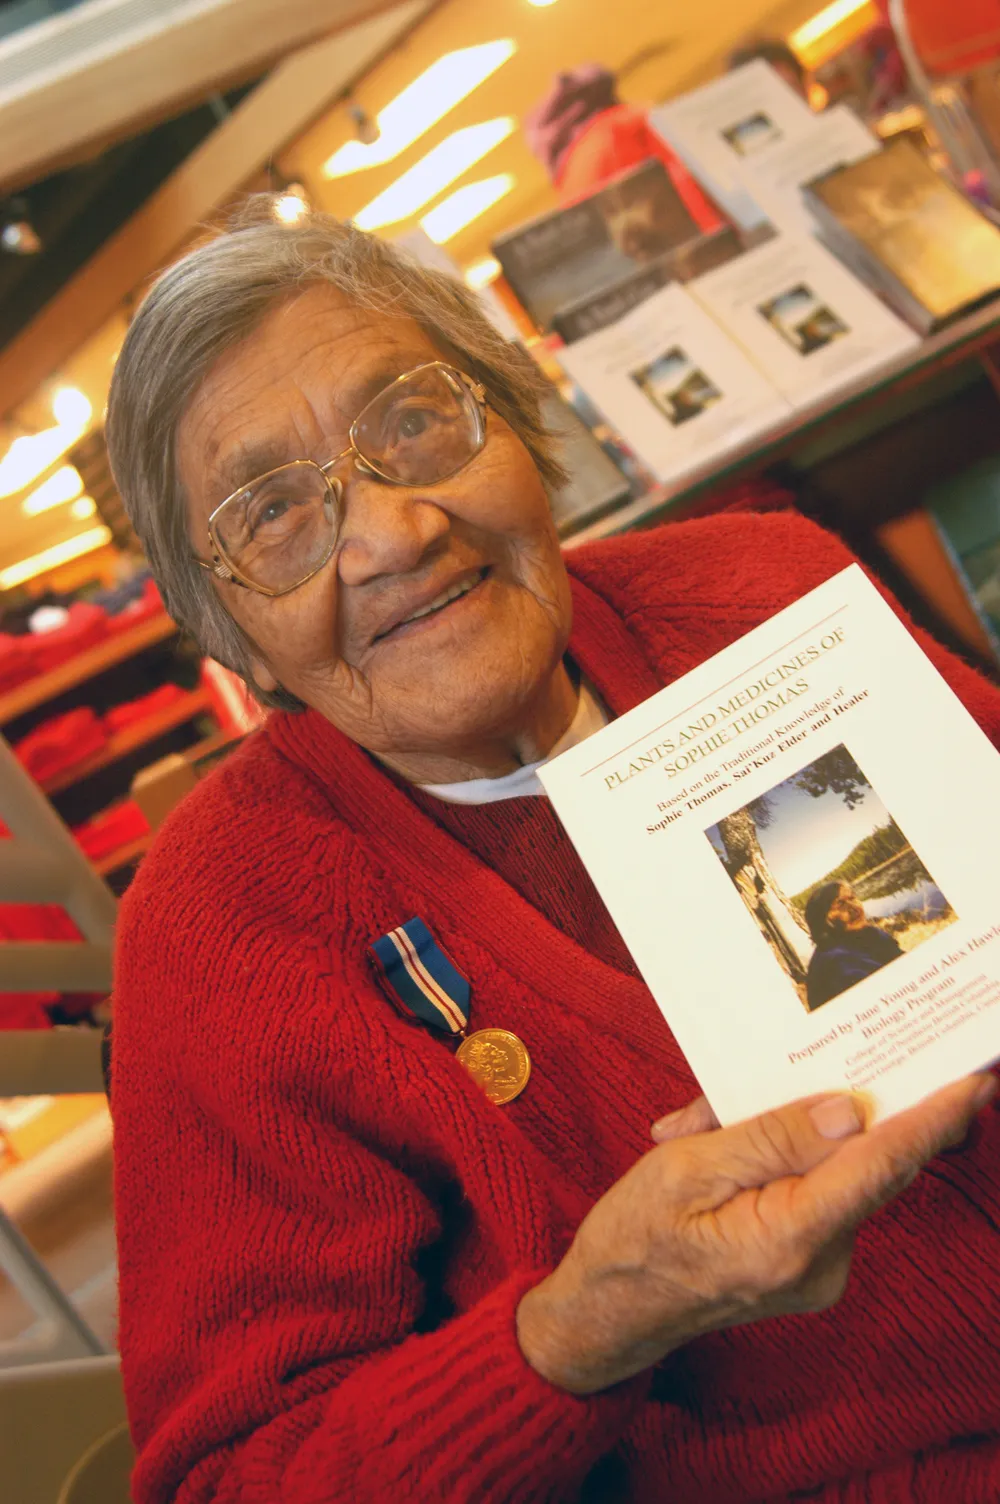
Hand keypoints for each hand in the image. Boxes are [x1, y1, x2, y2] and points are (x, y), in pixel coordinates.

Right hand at [517, 1074, 995, 1393]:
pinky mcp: (812, 1263)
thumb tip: (850, 1112)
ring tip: (700, 1130)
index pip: (879, 1167)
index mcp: (789, 1239)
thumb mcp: (686, 1169)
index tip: (974, 1079)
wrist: (607, 1316)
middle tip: (767, 1078)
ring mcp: (821, 1270)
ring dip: (782, 1132)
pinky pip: (816, 1189)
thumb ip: (769, 1137)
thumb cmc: (634, 1240)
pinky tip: (714, 1150)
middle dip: (820, 1106)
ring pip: (833, 1170)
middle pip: (859, 1160)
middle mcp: (822, 1264)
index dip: (931, 1120)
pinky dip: (777, 1158)